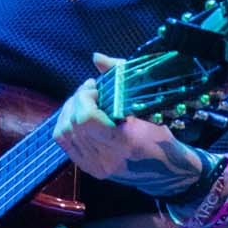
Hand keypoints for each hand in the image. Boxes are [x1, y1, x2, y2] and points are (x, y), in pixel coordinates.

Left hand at [53, 54, 205, 194]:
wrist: (165, 170)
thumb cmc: (159, 135)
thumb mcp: (148, 104)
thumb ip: (120, 76)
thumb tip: (96, 57)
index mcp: (123, 142)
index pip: (85, 119)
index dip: (84, 98)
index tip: (96, 88)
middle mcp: (105, 158)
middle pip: (72, 123)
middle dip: (77, 99)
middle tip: (91, 91)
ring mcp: (94, 166)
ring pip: (63, 132)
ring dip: (70, 111)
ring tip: (84, 102)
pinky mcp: (89, 169)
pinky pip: (64, 142)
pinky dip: (67, 124)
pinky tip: (79, 115)